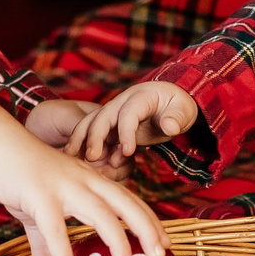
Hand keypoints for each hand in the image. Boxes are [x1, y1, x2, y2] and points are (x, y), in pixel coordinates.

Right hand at [0, 106, 165, 255]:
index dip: (149, 221)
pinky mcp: (38, 196)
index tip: (165, 243)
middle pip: (125, 203)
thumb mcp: (39, 213)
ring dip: (117, 241)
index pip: (128, 200)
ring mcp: (63, 187)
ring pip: (100, 213)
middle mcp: (84, 180)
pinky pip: (56, 229)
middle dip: (147, 228)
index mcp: (89, 180)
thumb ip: (48, 245)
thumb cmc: (20, 176)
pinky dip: (64, 254)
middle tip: (161, 255)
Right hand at [69, 80, 199, 165]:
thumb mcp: (183, 110)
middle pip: (103, 116)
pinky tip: (76, 158)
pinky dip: (83, 144)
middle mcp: (122, 102)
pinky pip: (93, 132)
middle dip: (96, 136)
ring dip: (81, 138)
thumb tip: (170, 128)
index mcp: (141, 96)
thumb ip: (176, 119)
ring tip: (71, 156)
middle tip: (91, 156)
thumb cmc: (177, 106)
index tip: (128, 152)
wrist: (169, 101)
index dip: (126, 132)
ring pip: (91, 122)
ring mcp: (114, 112)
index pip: (129, 113)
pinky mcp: (110, 124)